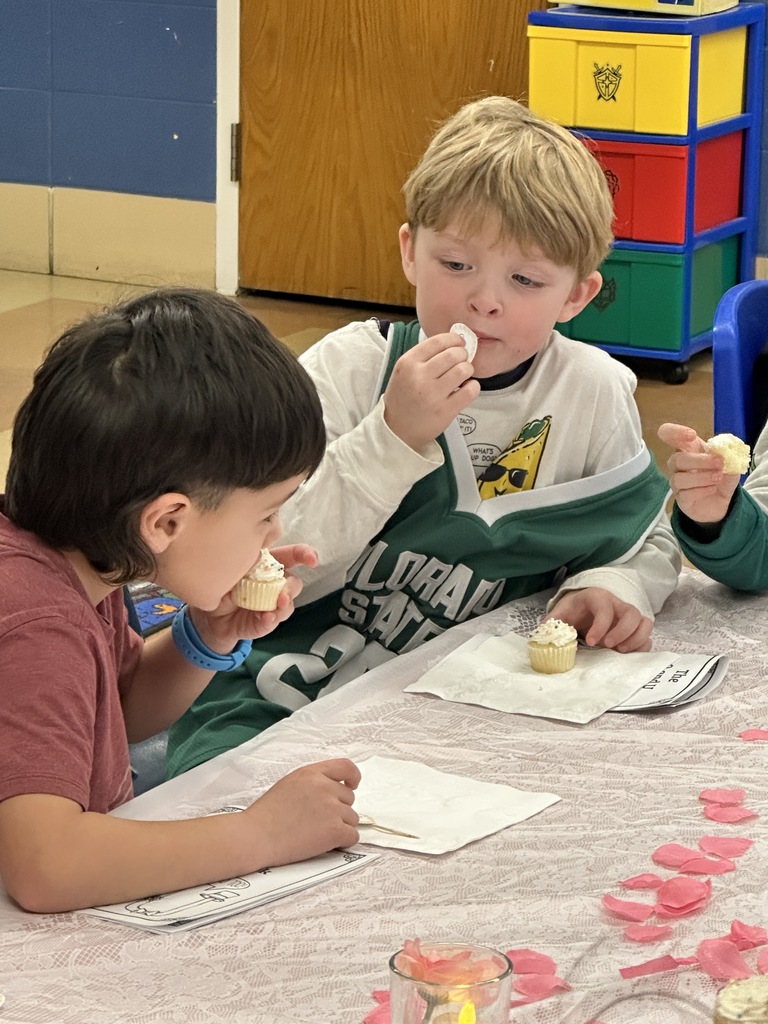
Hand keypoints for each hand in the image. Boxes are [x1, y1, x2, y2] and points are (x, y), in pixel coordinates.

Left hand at [190, 544, 318, 651]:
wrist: (208, 615)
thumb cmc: (220, 584)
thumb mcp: (228, 568)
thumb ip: (244, 561)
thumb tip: (258, 555)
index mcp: (267, 564)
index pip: (292, 556)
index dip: (305, 554)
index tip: (312, 559)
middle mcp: (274, 584)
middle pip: (294, 582)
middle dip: (291, 586)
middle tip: (282, 592)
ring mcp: (271, 604)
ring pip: (288, 603)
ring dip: (284, 605)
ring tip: (275, 607)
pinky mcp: (265, 622)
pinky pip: (274, 620)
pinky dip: (271, 619)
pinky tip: (265, 617)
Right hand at [244, 758, 360, 865]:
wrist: (255, 836)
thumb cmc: (266, 815)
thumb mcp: (289, 784)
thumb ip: (313, 783)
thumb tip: (333, 791)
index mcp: (312, 773)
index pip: (346, 766)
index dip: (353, 777)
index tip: (352, 785)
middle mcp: (325, 787)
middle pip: (349, 798)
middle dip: (339, 810)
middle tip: (317, 821)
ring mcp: (331, 808)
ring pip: (352, 819)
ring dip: (340, 827)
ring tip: (316, 834)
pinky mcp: (335, 830)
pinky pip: (352, 837)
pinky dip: (343, 843)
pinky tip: (326, 844)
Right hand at [383, 332, 480, 450]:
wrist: (397, 431)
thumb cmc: (403, 399)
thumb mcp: (403, 372)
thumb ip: (423, 357)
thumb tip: (453, 343)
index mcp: (407, 364)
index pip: (437, 341)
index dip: (454, 339)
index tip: (459, 343)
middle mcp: (419, 377)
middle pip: (453, 354)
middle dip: (462, 355)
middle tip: (462, 361)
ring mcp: (433, 395)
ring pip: (463, 370)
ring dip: (468, 370)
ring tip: (463, 375)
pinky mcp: (446, 411)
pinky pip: (470, 390)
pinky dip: (473, 387)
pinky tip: (467, 388)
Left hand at [548, 587, 652, 652]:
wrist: (583, 605)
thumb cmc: (573, 609)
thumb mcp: (560, 612)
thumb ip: (552, 622)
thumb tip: (544, 636)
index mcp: (597, 597)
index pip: (604, 607)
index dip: (600, 625)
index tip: (590, 642)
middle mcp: (617, 604)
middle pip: (631, 613)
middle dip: (623, 631)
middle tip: (609, 646)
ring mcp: (628, 616)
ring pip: (645, 622)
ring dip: (636, 639)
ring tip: (621, 652)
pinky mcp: (634, 628)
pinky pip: (646, 635)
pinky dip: (641, 646)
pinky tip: (627, 655)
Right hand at [657, 422, 739, 524]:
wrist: (720, 501)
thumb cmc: (719, 476)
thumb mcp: (730, 464)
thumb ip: (730, 457)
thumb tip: (728, 453)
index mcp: (687, 449)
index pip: (669, 434)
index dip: (675, 432)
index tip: (692, 435)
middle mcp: (677, 464)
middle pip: (677, 459)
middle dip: (700, 460)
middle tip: (720, 463)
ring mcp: (677, 482)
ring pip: (679, 478)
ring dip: (702, 477)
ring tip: (718, 477)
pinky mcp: (680, 498)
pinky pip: (685, 494)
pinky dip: (701, 491)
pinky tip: (712, 489)